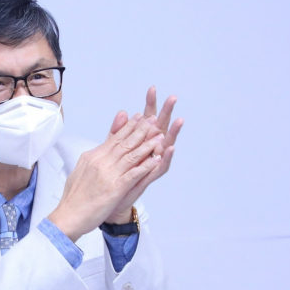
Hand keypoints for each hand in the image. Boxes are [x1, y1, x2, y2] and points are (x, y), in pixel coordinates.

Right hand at [48, 114, 163, 241]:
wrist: (68, 216)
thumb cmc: (74, 197)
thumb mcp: (81, 170)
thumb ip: (92, 158)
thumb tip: (97, 149)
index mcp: (92, 157)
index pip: (114, 138)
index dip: (128, 127)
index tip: (138, 117)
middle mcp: (100, 162)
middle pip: (124, 142)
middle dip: (141, 130)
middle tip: (153, 119)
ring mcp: (108, 174)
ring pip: (131, 155)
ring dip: (148, 145)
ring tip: (160, 136)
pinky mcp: (114, 188)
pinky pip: (133, 174)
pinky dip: (146, 166)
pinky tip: (156, 160)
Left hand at [105, 86, 183, 223]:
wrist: (110, 200)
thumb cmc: (114, 175)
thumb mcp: (113, 150)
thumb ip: (117, 131)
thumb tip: (123, 112)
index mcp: (139, 142)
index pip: (146, 119)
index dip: (149, 105)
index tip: (152, 88)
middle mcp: (148, 151)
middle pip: (159, 128)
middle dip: (166, 113)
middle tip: (172, 98)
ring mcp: (151, 164)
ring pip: (164, 146)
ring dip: (172, 133)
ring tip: (178, 120)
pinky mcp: (150, 177)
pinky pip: (161, 166)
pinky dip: (165, 157)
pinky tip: (169, 147)